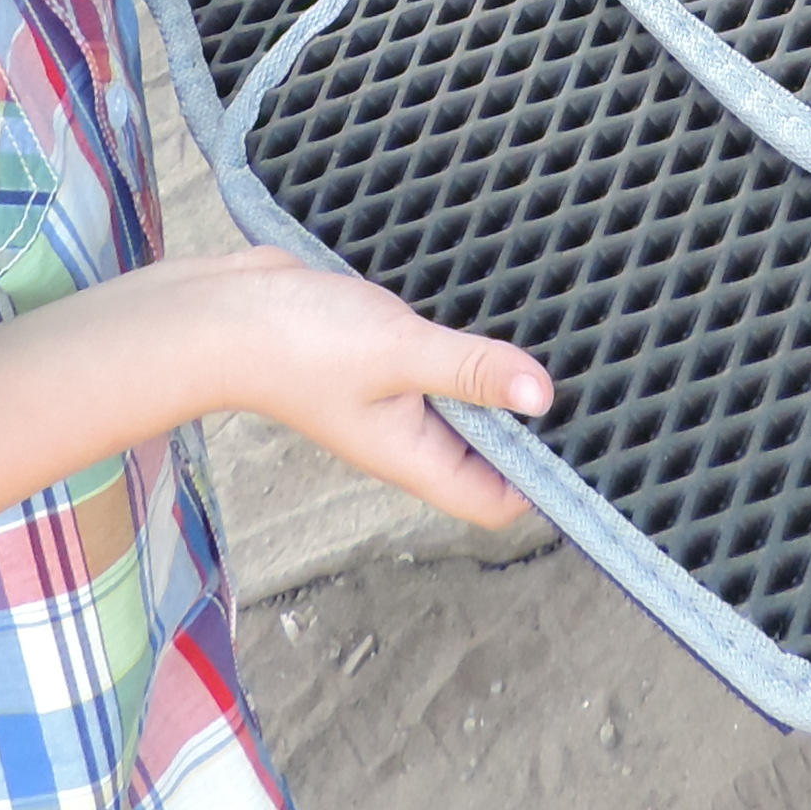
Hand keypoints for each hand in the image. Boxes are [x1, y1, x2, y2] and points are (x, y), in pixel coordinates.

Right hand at [134, 247, 551, 528]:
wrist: (219, 313)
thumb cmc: (296, 344)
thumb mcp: (398, 354)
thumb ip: (471, 371)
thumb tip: (542, 396)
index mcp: (414, 456)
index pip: (494, 499)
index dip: (543, 484)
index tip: (590, 442)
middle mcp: (406, 436)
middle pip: (487, 453)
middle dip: (530, 425)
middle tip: (590, 384)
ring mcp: (391, 397)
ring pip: (463, 403)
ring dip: (498, 379)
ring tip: (553, 342)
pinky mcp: (378, 356)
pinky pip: (436, 362)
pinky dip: (463, 346)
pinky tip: (490, 310)